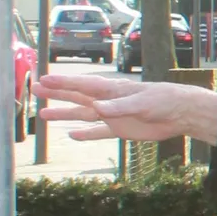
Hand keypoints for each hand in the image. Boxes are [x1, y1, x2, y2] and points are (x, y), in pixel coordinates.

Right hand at [36, 71, 216, 146]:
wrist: (180, 114)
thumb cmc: (162, 100)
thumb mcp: (140, 103)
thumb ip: (117, 107)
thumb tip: (95, 108)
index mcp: (111, 90)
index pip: (82, 86)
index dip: (63, 83)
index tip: (44, 79)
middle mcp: (108, 101)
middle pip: (77, 97)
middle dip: (57, 93)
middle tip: (36, 90)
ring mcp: (112, 115)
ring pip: (82, 114)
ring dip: (64, 114)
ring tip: (44, 114)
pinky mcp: (120, 129)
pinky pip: (98, 132)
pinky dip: (85, 134)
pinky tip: (71, 135)